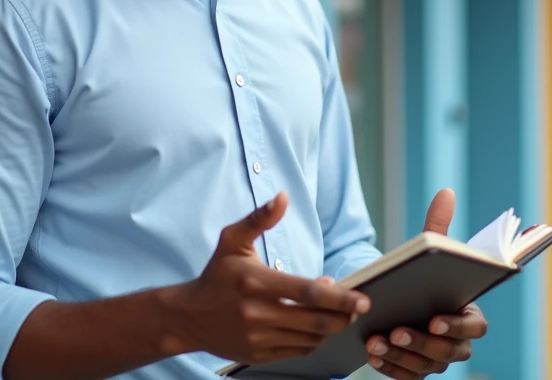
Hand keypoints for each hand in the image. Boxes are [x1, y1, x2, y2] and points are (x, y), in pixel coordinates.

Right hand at [164, 193, 369, 364]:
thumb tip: (283, 196)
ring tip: (338, 314)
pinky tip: (317, 327)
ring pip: (310, 339)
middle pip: (315, 321)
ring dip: (331, 328)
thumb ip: (260, 218)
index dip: (340, 298)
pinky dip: (314, 341)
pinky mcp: (259, 355)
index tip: (362, 298)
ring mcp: (259, 338)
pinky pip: (298, 352)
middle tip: (358, 307)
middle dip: (344, 316)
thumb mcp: (232, 240)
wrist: (188, 317)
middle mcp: (258, 314)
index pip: (308, 293)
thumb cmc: (216, 275)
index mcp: (257, 283)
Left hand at [366, 189, 487, 377]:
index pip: (474, 328)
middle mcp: (457, 344)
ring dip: (400, 356)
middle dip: (420, 343)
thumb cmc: (423, 277)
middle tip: (396, 330)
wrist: (402, 299)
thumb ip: (438, 227)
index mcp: (469, 316)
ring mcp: (436, 361)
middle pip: (447, 352)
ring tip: (375, 340)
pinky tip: (370, 353)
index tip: (433, 319)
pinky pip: (405, 376)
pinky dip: (389, 367)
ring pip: (424, 366)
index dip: (456, 326)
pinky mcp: (415, 371)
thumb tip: (446, 192)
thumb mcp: (429, 252)